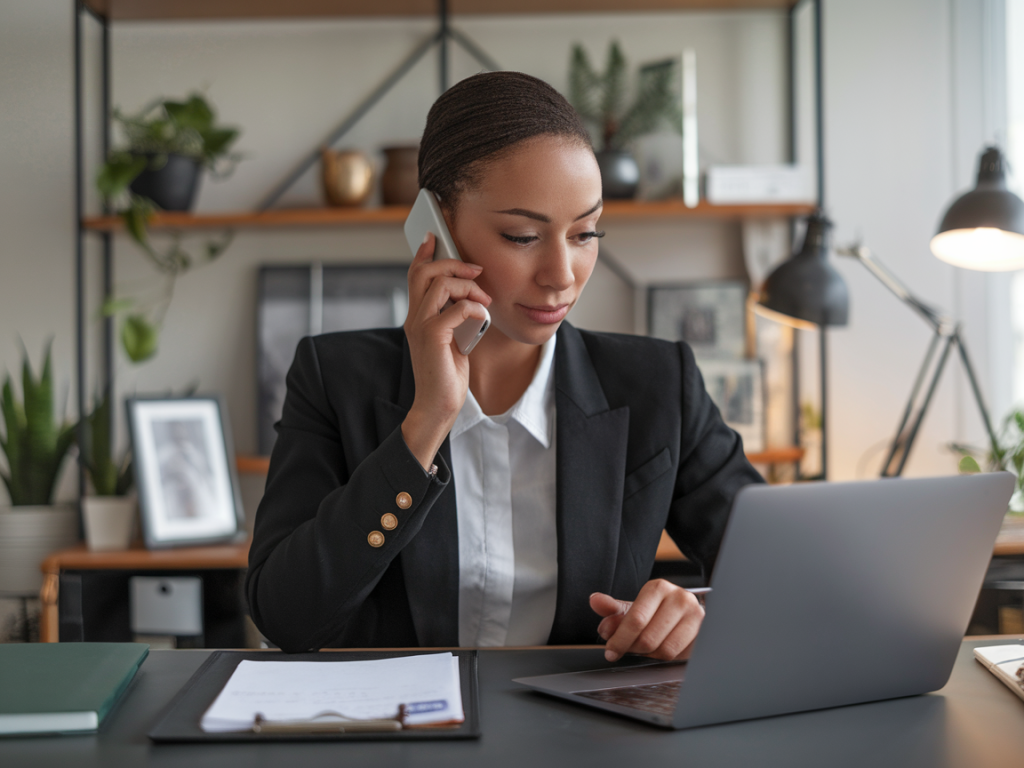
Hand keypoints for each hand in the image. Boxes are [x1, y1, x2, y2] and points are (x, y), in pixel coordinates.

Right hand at [401, 232, 491, 469]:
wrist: (439, 405)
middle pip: (425, 271)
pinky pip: (456, 308)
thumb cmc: (448, 374)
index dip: (424, 253)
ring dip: (468, 286)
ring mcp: (421, 326)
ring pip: (440, 284)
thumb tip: (471, 296)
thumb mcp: (453, 338)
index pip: (415, 274)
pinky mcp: (433, 337)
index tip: (435, 237)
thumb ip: (454, 316)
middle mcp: (414, 317)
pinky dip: (475, 308)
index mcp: (417, 315)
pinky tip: (483, 317)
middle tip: (476, 271)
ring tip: (484, 300)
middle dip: (453, 263)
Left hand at [589, 579, 704, 661]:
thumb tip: (595, 601)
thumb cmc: (655, 613)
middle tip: (627, 649)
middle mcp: (679, 597)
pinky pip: (678, 656)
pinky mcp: (704, 632)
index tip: (610, 651)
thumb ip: (612, 609)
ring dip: (649, 654)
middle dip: (632, 649)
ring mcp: (695, 614)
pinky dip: (664, 657)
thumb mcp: (631, 609)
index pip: (636, 619)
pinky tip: (660, 649)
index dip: (619, 640)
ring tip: (646, 647)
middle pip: (648, 638)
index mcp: (658, 587)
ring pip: (664, 650)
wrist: (685, 618)